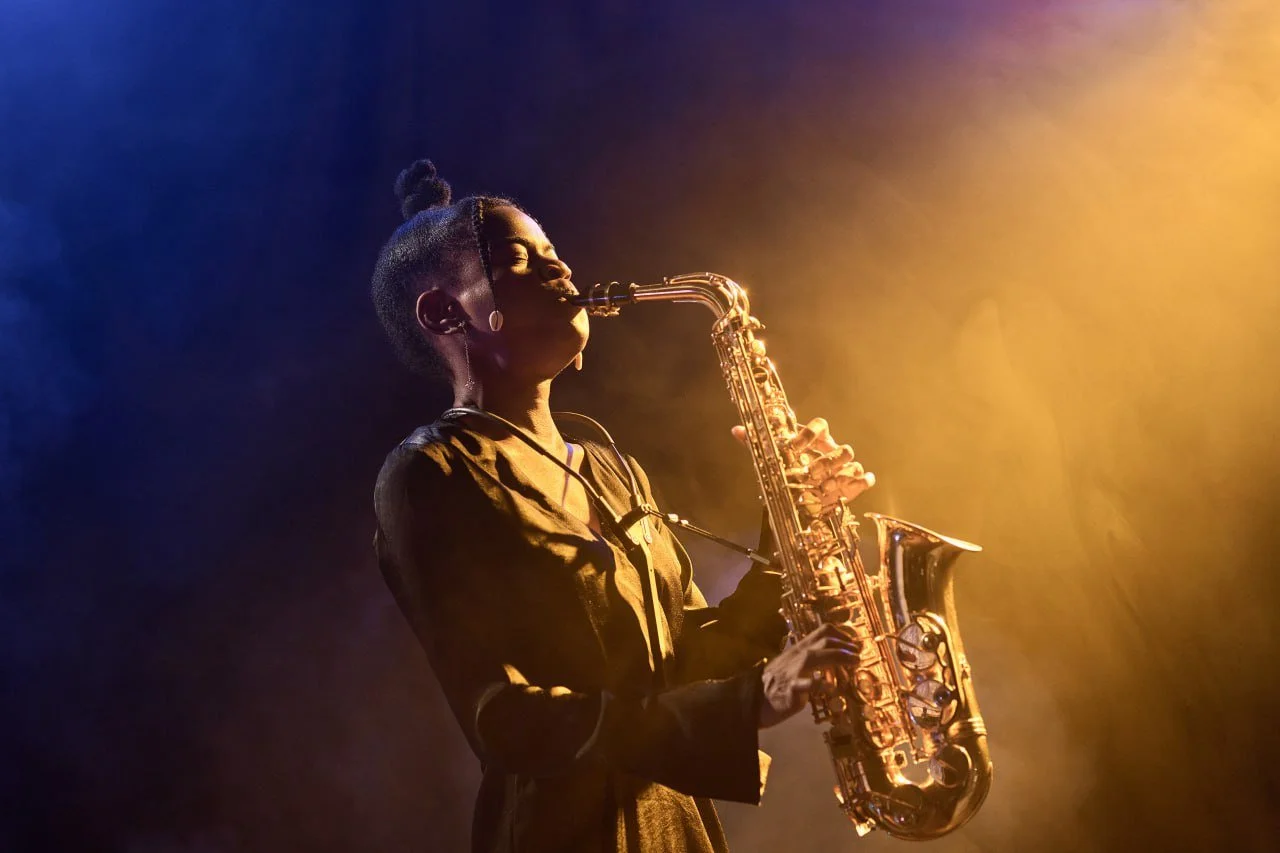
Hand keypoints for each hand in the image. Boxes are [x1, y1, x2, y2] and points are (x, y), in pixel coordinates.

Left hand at [732, 416, 874, 510]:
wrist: (803, 499)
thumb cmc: (789, 472)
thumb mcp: (771, 459)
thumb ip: (756, 444)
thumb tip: (736, 430)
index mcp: (815, 440)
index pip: (820, 425)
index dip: (809, 434)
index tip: (794, 446)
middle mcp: (831, 450)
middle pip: (840, 446)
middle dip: (827, 460)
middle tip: (810, 473)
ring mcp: (844, 467)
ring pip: (852, 461)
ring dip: (840, 473)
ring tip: (825, 487)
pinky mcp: (852, 484)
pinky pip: (864, 479)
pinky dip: (861, 481)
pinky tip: (851, 487)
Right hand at [759, 623, 860, 727]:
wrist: (753, 699)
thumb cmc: (776, 683)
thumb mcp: (791, 664)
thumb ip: (809, 659)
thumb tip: (831, 657)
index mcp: (799, 649)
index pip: (823, 631)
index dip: (843, 635)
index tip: (853, 644)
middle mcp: (797, 656)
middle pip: (824, 640)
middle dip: (846, 646)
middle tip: (857, 655)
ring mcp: (793, 671)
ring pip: (817, 656)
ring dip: (839, 657)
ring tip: (853, 663)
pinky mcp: (791, 689)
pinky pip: (808, 683)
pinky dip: (822, 684)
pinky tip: (831, 689)